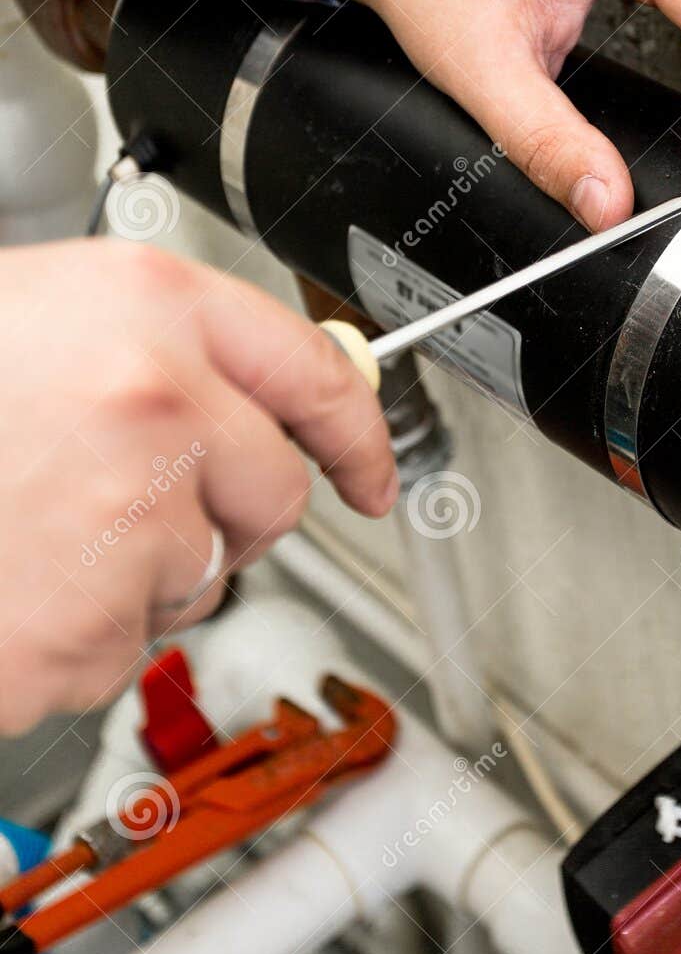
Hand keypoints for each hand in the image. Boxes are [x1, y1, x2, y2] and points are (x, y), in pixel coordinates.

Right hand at [0, 241, 394, 732]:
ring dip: (137, 579)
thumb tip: (263, 406)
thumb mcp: (33, 317)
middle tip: (124, 509)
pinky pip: (126, 649)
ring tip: (25, 532)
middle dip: (224, 516)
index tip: (371, 472)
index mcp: (143, 304)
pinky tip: (5, 584)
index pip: (314, 370)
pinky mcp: (82, 627)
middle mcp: (153, 402)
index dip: (357, 431)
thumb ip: (157, 351)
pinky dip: (74, 638)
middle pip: (276, 493)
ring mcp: (123, 519)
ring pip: (203, 581)